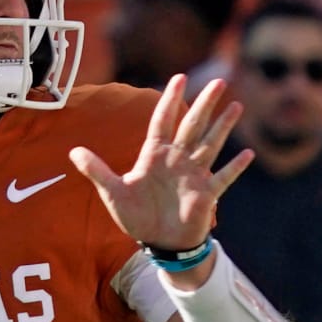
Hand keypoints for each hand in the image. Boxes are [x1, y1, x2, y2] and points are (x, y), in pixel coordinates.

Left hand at [68, 74, 253, 250]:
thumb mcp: (113, 193)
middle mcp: (177, 160)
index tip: (179, 77)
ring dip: (223, 127)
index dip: (171, 100)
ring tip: (236, 106)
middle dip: (205, 104)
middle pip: (193, 125)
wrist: (159, 244)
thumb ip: (97, 171)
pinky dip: (234, 168)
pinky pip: (223, 178)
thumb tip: (73, 152)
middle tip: (218, 81)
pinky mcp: (206, 194)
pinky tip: (248, 155)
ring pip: (210, 144)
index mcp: (155, 155)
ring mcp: (194, 175)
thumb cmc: (137, 218)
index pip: (164, 121)